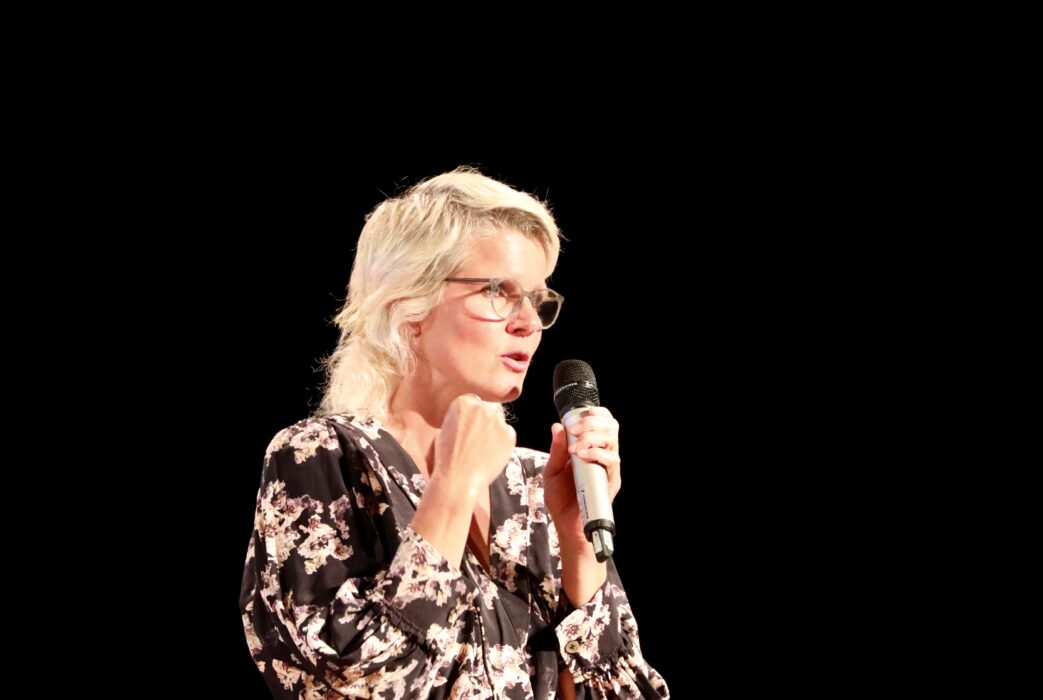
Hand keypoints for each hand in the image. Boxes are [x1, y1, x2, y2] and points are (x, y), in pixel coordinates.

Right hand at [433, 394, 515, 492]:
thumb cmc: (445, 458)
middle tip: (474, 442)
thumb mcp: (443, 430)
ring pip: (497, 423)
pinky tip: (490, 455)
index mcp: (463, 402)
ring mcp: (497, 420)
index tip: (465, 429)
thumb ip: (458, 419)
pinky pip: (507, 435)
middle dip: (481, 422)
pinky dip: (502, 443)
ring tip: (480, 452)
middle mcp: (482, 407)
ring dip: (492, 432)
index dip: (468, 417)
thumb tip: (468, 419)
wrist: (458, 479)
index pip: (471, 402)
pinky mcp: (509, 434)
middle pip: (485, 411)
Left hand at [543, 406, 620, 547]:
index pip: (602, 423)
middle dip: (592, 422)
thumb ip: (556, 450)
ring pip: (612, 440)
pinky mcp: (611, 481)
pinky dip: (596, 453)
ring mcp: (608, 468)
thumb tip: (557, 427)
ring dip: (592, 436)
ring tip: (575, 446)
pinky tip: (581, 456)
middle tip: (574, 430)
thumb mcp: (552, 471)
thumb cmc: (561, 499)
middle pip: (611, 427)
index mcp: (590, 449)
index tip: (582, 412)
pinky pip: (611, 460)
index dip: (596, 413)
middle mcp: (603, 456)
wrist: (567, 526)